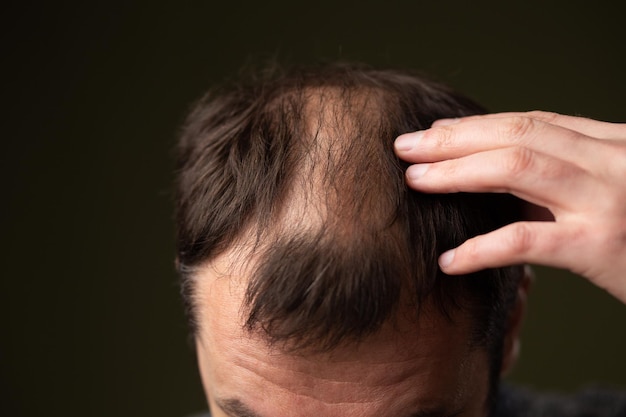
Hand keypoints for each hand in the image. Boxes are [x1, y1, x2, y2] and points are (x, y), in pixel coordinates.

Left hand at [394, 111, 625, 303]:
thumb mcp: (612, 188)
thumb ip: (568, 175)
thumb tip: (496, 173)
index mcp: (612, 143)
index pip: (534, 123)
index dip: (478, 126)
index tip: (435, 132)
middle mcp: (611, 161)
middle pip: (518, 136)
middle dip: (455, 140)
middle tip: (407, 147)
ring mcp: (607, 200)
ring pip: (517, 170)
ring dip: (457, 173)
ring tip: (415, 180)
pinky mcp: (602, 247)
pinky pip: (528, 241)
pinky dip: (482, 249)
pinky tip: (449, 260)